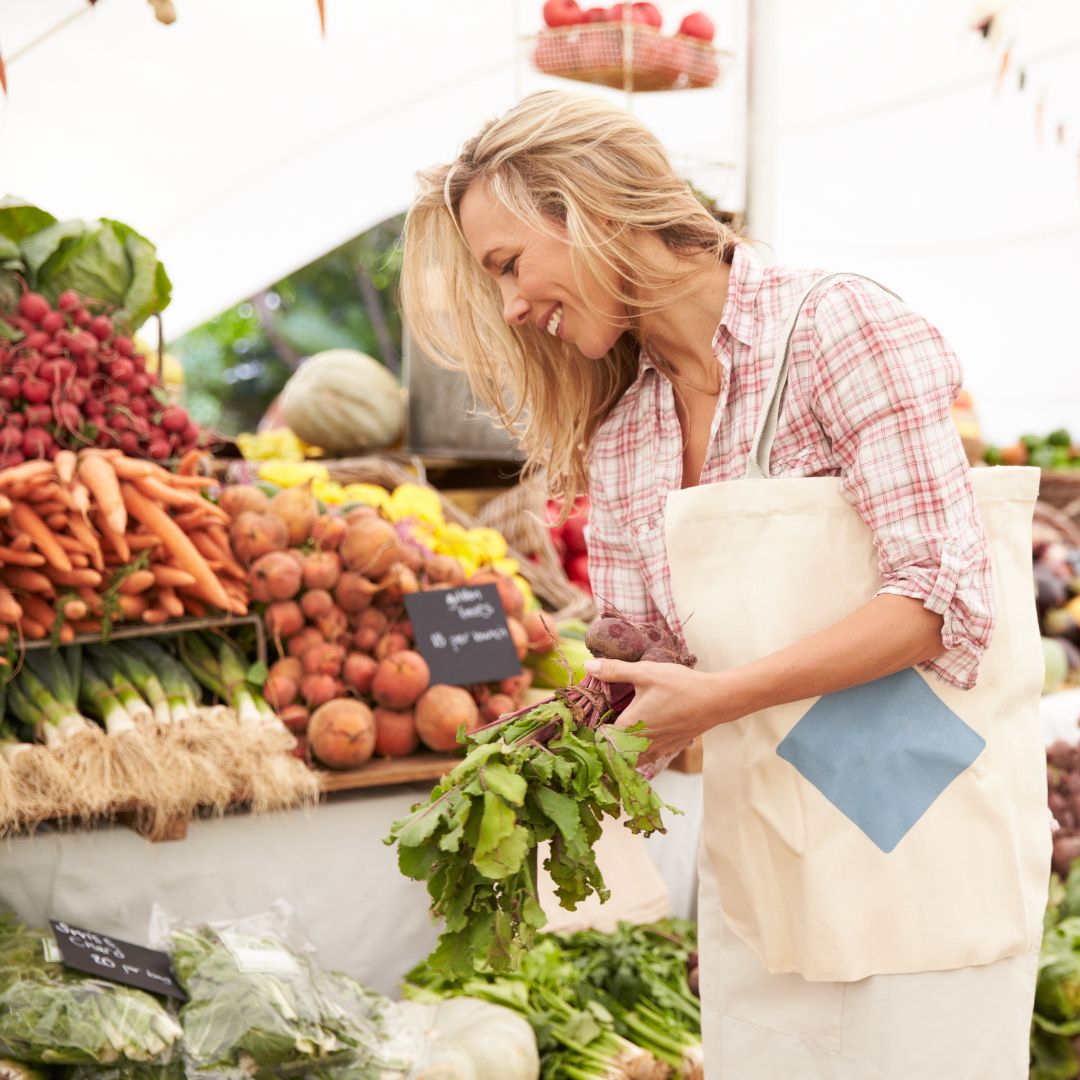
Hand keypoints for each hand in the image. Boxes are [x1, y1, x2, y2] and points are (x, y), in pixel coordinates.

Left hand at [584, 658, 729, 764]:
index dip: (591, 732)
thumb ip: (615, 670)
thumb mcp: (645, 673)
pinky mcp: (669, 749)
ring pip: (630, 759)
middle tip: (599, 728)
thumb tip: (588, 665)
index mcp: (630, 726)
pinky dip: (638, 752)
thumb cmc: (680, 686)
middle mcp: (641, 744)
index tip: (587, 722)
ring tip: (617, 733)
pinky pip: (646, 758)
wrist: (715, 700)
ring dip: (621, 750)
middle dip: (604, 744)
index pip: (600, 739)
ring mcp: (657, 750)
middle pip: (613, 753)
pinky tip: (640, 734)